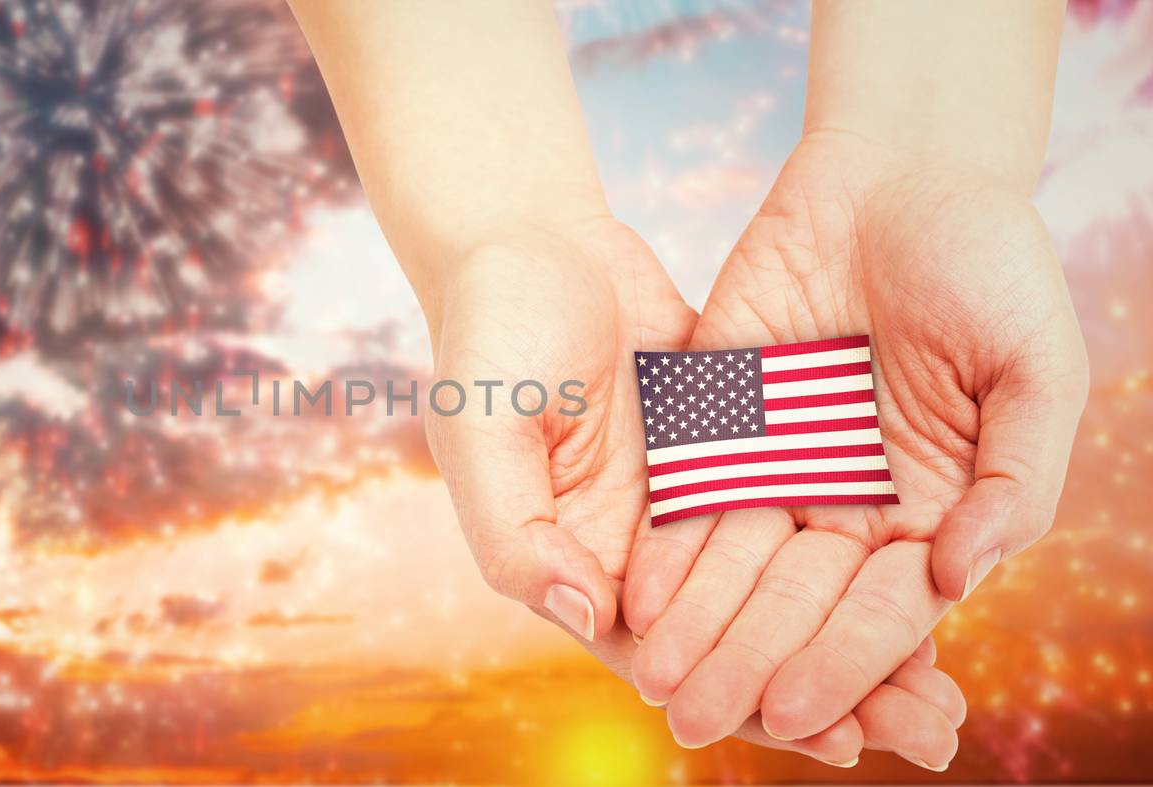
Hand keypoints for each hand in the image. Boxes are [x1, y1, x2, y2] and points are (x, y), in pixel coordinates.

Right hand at [426, 214, 966, 765]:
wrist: (526, 243)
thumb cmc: (485, 341)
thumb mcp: (481, 438)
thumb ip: (517, 536)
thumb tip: (591, 618)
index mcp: (578, 565)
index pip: (672, 659)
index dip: (750, 700)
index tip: (833, 735)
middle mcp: (642, 550)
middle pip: (747, 636)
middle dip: (837, 689)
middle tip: (930, 730)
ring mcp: (695, 496)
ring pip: (787, 583)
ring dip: (859, 632)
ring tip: (945, 683)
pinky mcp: (736, 444)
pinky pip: (806, 508)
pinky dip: (860, 547)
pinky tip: (932, 572)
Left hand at [622, 131, 1087, 759]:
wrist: (899, 172)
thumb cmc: (988, 262)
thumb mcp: (1035, 365)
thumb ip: (1016, 475)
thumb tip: (961, 577)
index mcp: (934, 510)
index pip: (882, 612)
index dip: (839, 664)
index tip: (793, 713)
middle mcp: (852, 503)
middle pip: (795, 606)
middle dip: (748, 666)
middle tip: (698, 722)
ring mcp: (783, 465)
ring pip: (734, 569)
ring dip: (697, 628)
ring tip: (655, 683)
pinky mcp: (723, 421)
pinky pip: (691, 498)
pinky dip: (667, 551)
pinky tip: (635, 598)